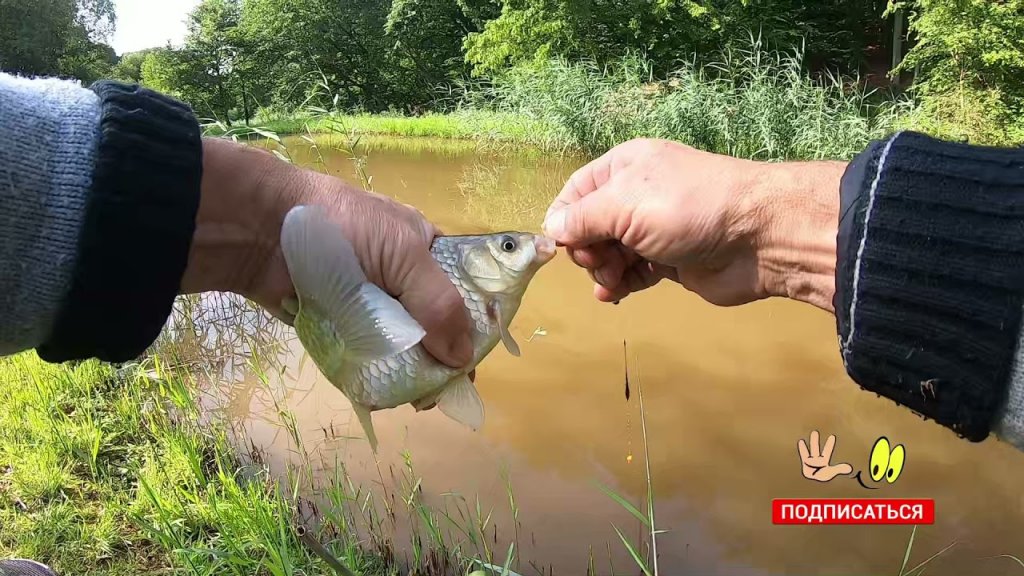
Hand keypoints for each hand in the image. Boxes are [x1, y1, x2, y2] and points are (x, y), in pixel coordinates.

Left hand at [180, 138, 472, 368]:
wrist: (262, 229)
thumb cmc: (343, 227)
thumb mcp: (404, 256)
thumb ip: (439, 304)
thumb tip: (464, 357)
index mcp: (425, 253)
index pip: (462, 294)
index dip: (472, 329)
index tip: (470, 366)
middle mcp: (401, 281)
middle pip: (432, 328)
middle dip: (438, 361)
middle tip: (437, 392)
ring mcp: (368, 306)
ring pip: (398, 348)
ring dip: (406, 374)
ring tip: (411, 398)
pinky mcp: (338, 327)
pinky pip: (363, 357)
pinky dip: (373, 376)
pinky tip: (381, 396)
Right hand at [542, 138, 844, 311]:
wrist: (757, 238)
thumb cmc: (686, 208)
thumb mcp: (624, 204)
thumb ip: (582, 218)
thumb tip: (551, 229)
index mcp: (624, 167)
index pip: (575, 193)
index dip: (564, 220)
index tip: (563, 246)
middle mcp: (637, 195)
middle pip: (590, 227)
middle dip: (588, 250)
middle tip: (601, 264)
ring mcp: (654, 229)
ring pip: (610, 254)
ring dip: (603, 272)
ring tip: (614, 282)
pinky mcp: (670, 260)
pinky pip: (633, 273)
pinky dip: (622, 284)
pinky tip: (617, 295)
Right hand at [798, 430, 852, 481]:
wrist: (813, 485)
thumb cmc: (822, 477)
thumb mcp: (831, 472)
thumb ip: (839, 469)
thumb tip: (850, 468)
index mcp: (823, 461)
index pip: (827, 451)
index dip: (829, 444)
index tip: (832, 436)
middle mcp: (816, 459)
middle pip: (815, 448)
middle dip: (815, 441)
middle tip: (815, 432)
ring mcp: (810, 461)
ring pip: (809, 451)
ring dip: (808, 445)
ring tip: (805, 438)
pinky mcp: (804, 463)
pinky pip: (803, 455)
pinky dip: (802, 449)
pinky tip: (801, 442)